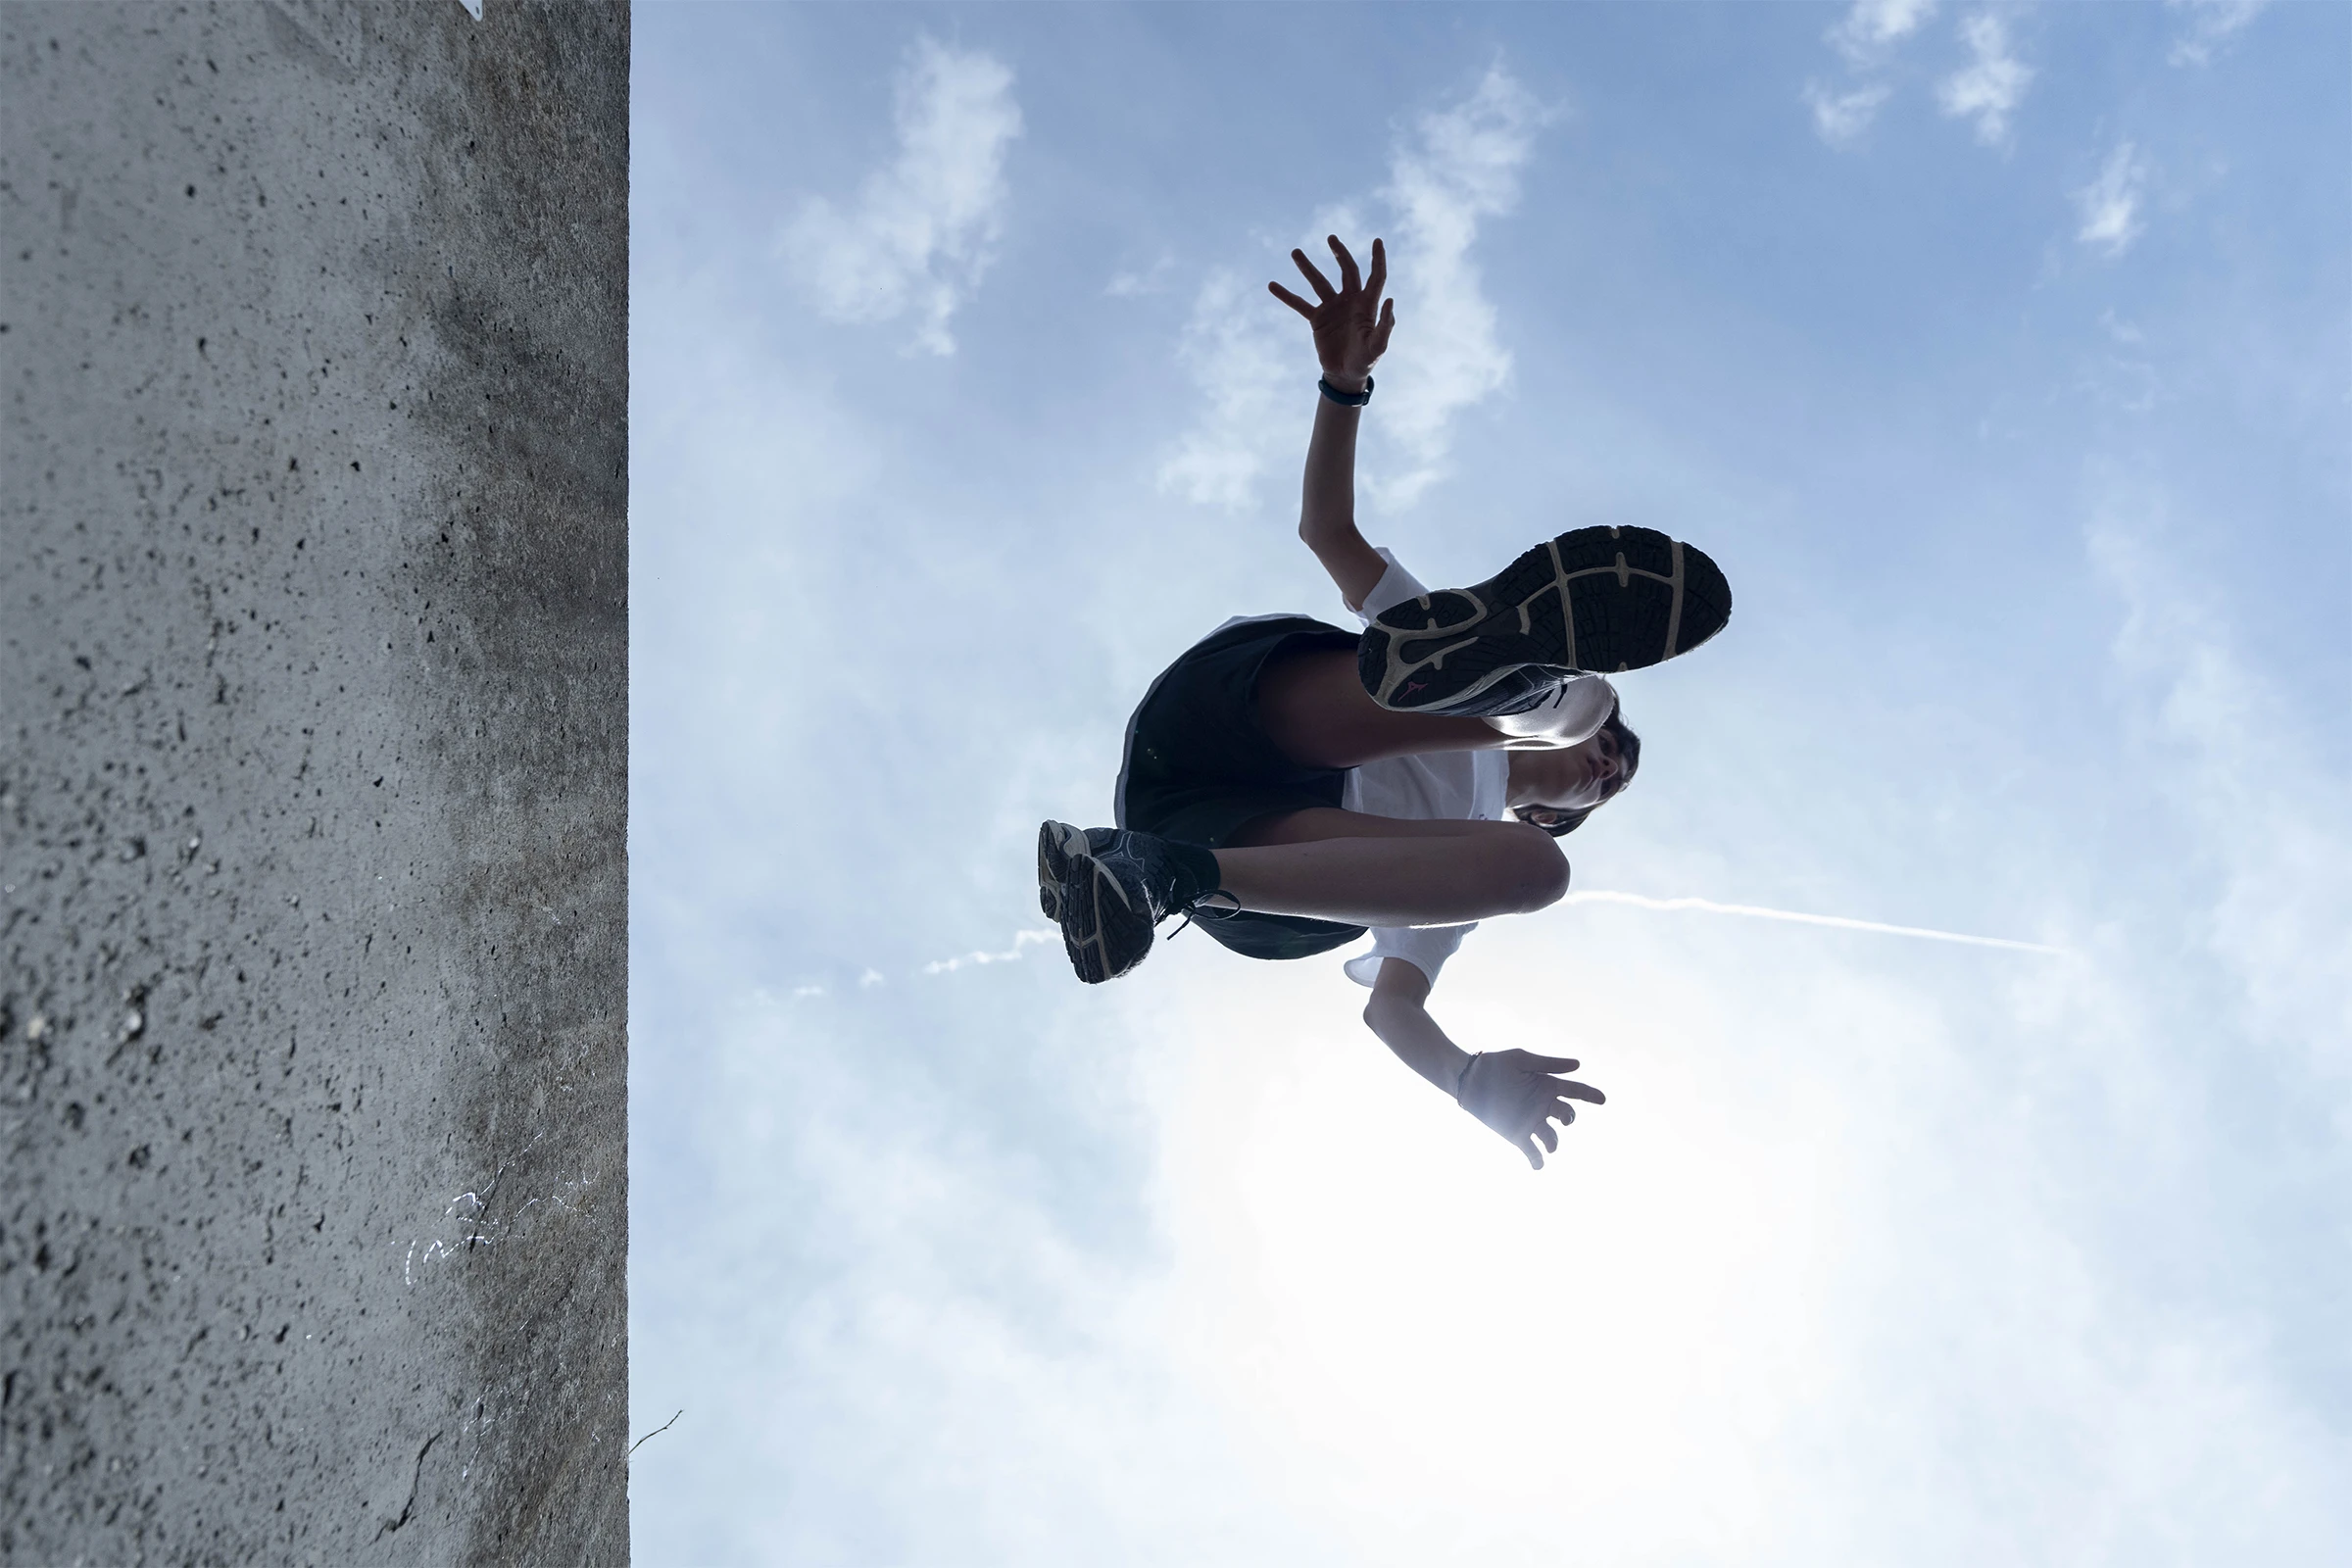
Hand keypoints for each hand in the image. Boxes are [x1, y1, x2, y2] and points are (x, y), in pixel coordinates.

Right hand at [1269, 235, 1395, 389]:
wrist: (1345, 376)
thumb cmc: (1365, 361)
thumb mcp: (1378, 346)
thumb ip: (1386, 325)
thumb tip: (1390, 299)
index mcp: (1368, 304)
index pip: (1375, 276)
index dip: (1378, 259)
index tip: (1378, 241)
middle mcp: (1350, 300)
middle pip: (1346, 270)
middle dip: (1340, 254)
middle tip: (1332, 239)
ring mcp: (1332, 307)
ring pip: (1319, 282)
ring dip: (1307, 267)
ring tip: (1295, 252)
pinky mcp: (1317, 319)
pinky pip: (1300, 304)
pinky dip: (1286, 296)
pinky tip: (1272, 285)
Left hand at [1457, 1050, 1605, 1170]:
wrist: (1469, 1080)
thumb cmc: (1495, 1065)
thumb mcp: (1521, 1059)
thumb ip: (1548, 1064)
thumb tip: (1578, 1065)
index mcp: (1547, 1085)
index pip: (1575, 1091)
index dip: (1590, 1095)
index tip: (1603, 1099)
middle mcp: (1543, 1104)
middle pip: (1566, 1114)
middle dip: (1569, 1118)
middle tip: (1564, 1118)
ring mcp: (1531, 1121)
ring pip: (1551, 1136)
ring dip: (1553, 1143)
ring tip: (1550, 1146)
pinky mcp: (1516, 1134)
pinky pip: (1531, 1151)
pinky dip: (1537, 1161)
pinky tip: (1537, 1165)